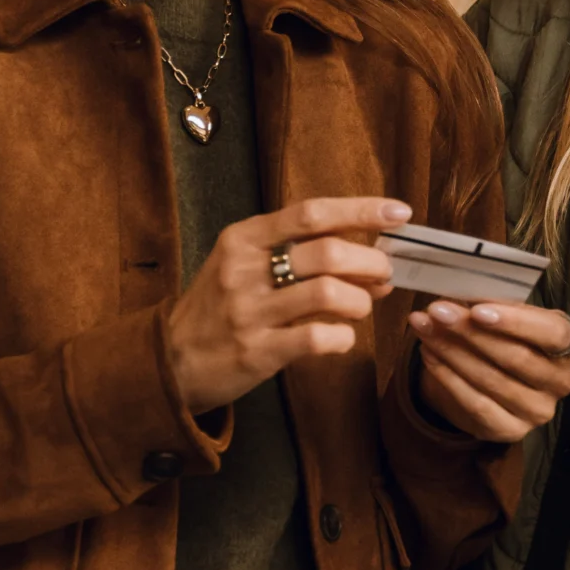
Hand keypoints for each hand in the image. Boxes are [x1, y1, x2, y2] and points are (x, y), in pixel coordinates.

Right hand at [168, 197, 407, 413]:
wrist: (170, 359)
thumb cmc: (218, 307)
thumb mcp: (242, 264)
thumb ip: (296, 253)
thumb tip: (370, 254)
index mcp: (243, 238)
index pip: (311, 213)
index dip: (360, 210)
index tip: (399, 213)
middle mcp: (244, 270)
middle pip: (328, 253)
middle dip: (370, 262)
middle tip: (383, 275)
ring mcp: (249, 312)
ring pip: (329, 294)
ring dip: (360, 301)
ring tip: (361, 307)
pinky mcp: (257, 352)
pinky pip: (318, 338)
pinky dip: (343, 338)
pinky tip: (341, 338)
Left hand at [407, 300, 569, 440]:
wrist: (488, 381)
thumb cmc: (502, 336)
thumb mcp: (504, 315)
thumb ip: (490, 306)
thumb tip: (458, 297)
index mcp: (569, 344)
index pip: (553, 333)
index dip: (516, 322)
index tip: (477, 311)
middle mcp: (560, 381)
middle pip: (517, 357)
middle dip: (471, 333)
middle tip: (438, 313)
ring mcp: (538, 410)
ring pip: (492, 380)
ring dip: (452, 351)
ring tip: (424, 329)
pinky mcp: (512, 430)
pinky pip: (476, 404)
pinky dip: (447, 376)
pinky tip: (429, 355)